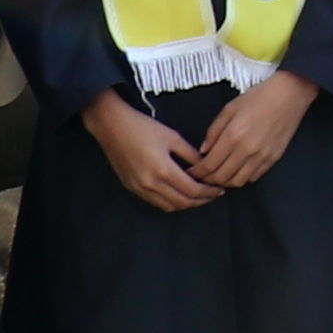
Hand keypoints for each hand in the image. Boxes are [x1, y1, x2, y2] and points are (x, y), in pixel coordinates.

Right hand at [81, 89, 214, 214]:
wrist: (112, 127)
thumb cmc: (143, 128)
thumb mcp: (173, 137)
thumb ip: (191, 155)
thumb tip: (207, 167)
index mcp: (163, 170)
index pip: (192, 190)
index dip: (209, 192)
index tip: (220, 189)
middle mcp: (151, 184)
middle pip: (182, 202)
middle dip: (201, 201)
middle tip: (213, 194)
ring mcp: (139, 188)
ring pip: (169, 206)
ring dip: (186, 203)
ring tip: (199, 195)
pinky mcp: (132, 188)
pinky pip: (156, 202)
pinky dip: (171, 201)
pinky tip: (179, 193)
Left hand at [187, 68, 317, 192]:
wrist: (290, 95)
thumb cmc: (258, 97)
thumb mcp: (229, 108)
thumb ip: (213, 131)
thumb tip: (203, 150)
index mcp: (233, 136)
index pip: (209, 165)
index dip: (197, 172)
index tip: (191, 172)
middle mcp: (247, 150)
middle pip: (221, 177)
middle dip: (207, 180)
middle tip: (201, 177)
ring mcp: (262, 156)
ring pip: (237, 181)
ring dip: (224, 182)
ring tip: (218, 176)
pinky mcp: (273, 159)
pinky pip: (253, 177)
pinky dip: (241, 177)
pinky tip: (236, 170)